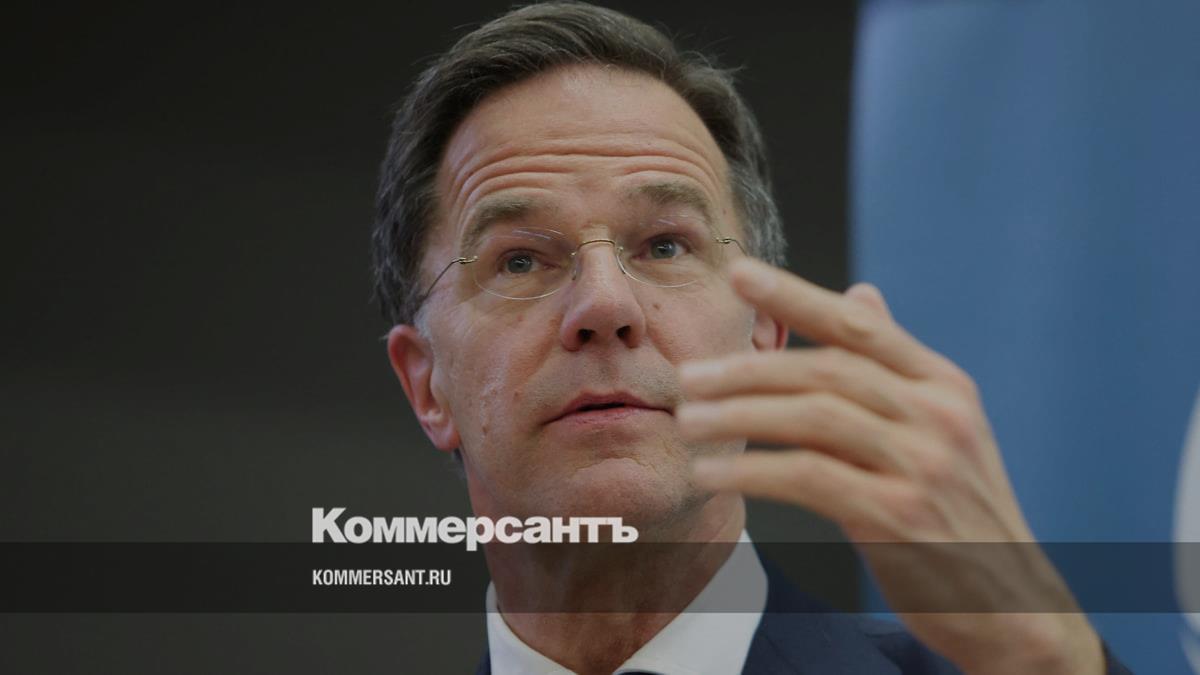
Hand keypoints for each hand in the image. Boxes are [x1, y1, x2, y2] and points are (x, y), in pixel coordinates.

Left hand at [675, 257, 1103, 674]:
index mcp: (945, 385)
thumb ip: (894, 366)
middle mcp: (938, 415)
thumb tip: (860, 293)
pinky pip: (807, 477)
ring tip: (688, 421)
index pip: (858, 328)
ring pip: (811, 417)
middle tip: (688, 376)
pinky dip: (751, 471)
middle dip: (747, 369)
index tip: (737, 271)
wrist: (1011, 605)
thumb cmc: (961, 516)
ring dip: (738, 416)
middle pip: (825, 370)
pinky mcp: (899, 516)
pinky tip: (712, 473)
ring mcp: (923, 464)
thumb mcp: (943, 429)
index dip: (794, 295)